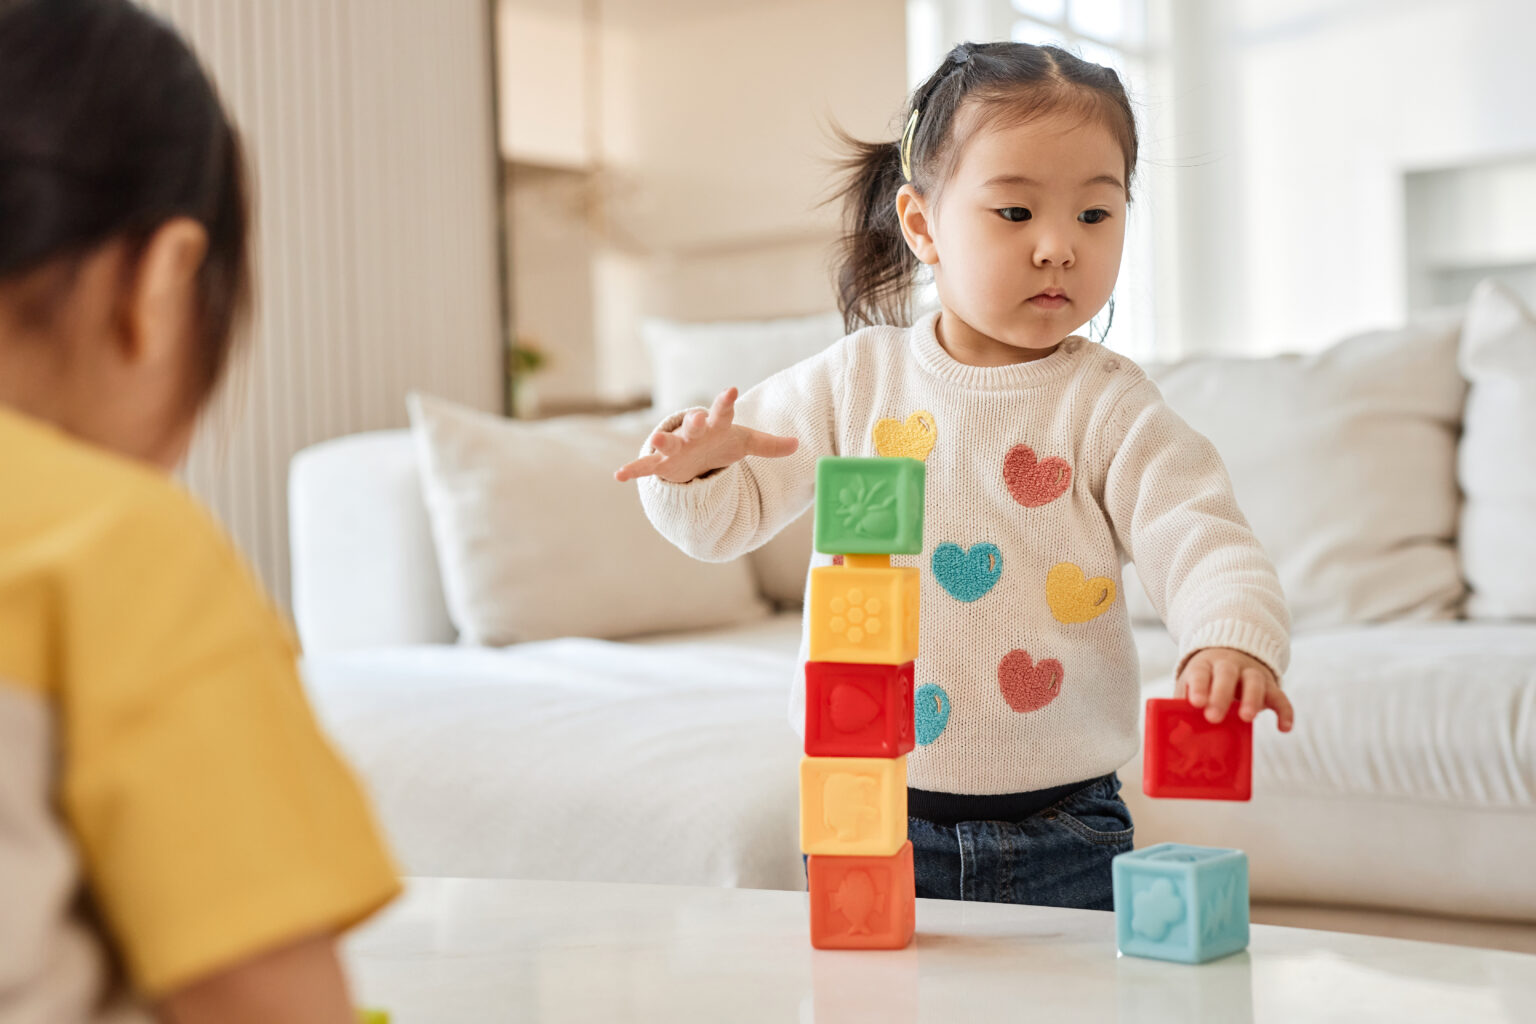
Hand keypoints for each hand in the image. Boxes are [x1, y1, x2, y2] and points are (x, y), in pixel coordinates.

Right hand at [613, 387, 798, 483]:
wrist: (695, 456)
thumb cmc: (721, 444)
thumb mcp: (745, 443)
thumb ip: (770, 445)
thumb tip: (798, 445)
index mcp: (715, 425)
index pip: (723, 411)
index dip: (726, 402)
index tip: (731, 390)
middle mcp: (693, 434)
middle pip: (694, 426)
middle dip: (694, 422)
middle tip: (696, 417)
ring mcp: (676, 448)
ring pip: (668, 443)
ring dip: (662, 442)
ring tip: (657, 441)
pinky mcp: (663, 464)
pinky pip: (646, 467)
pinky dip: (633, 470)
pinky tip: (618, 475)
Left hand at [1175, 647, 1293, 731]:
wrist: (1230, 654)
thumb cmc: (1205, 679)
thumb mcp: (1190, 685)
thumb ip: (1183, 703)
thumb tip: (1176, 731)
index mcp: (1205, 665)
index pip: (1200, 672)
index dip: (1198, 686)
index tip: (1196, 703)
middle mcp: (1229, 665)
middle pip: (1226, 674)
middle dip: (1220, 695)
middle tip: (1213, 717)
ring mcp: (1252, 673)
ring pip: (1255, 681)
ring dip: (1252, 699)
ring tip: (1246, 718)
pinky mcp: (1270, 685)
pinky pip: (1280, 697)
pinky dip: (1285, 711)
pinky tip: (1283, 728)